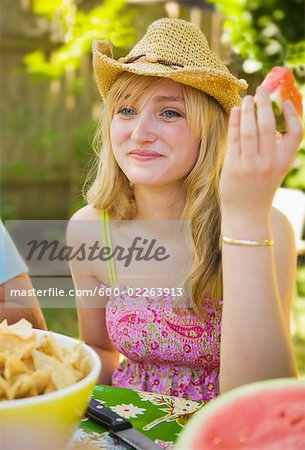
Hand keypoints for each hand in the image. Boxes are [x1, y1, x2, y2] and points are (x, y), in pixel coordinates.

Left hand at [219, 85, 302, 221]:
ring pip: (250, 130)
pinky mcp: (233, 168)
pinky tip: (234, 111)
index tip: (287, 101)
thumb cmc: (260, 187)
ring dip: (247, 110)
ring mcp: (250, 166)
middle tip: (261, 89)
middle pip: (269, 126)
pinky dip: (234, 122)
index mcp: (284, 162)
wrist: (246, 214)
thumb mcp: (275, 169)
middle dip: (265, 104)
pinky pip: (234, 139)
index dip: (294, 115)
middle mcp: (269, 163)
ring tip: (246, 99)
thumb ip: (276, 148)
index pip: (296, 134)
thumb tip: (269, 118)